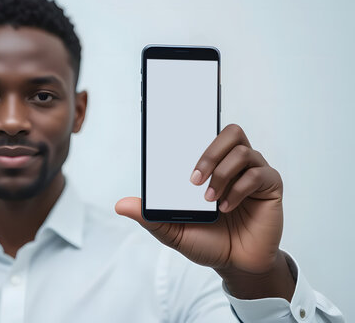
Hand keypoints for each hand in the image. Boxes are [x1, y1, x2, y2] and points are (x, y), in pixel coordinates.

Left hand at [116, 124, 293, 299]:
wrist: (237, 265)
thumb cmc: (208, 242)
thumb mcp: (173, 231)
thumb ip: (150, 216)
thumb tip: (120, 205)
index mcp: (210, 166)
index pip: (204, 134)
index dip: (193, 125)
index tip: (176, 131)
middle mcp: (233, 164)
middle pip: (230, 132)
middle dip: (209, 152)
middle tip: (193, 179)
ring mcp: (253, 172)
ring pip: (242, 150)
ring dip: (222, 174)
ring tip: (210, 200)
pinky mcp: (270, 186)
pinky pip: (259, 174)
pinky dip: (239, 189)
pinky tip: (226, 207)